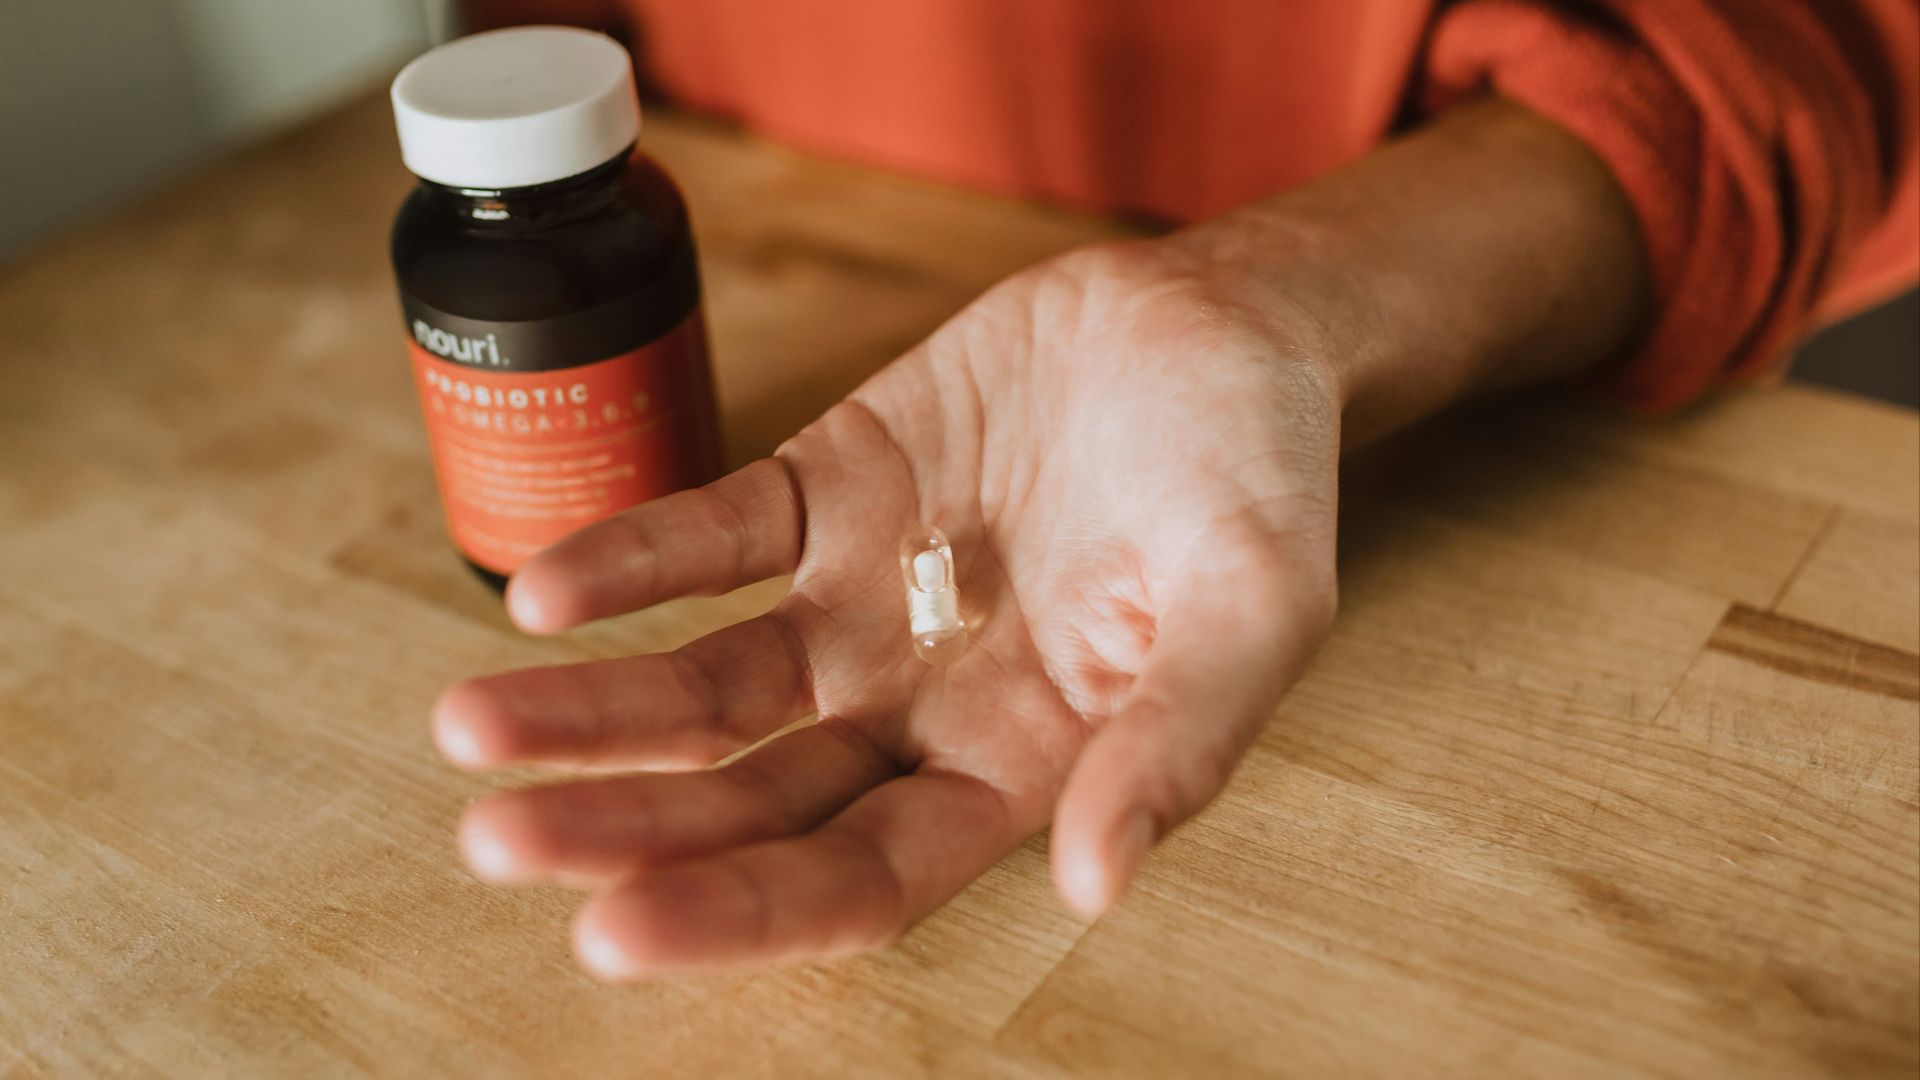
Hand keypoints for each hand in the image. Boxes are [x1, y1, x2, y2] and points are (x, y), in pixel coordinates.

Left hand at [432, 239, 1342, 976]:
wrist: (1221, 323)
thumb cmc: (1260, 479)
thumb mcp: (1258, 612)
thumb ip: (1181, 744)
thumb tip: (1096, 884)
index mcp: (1018, 764)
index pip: (862, 872)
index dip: (744, 910)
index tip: (614, 934)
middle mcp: (919, 703)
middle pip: (753, 794)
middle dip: (626, 825)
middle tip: (498, 839)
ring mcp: (862, 598)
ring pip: (708, 683)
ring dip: (591, 707)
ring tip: (471, 729)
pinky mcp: (828, 487)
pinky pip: (713, 535)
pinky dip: (634, 560)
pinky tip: (547, 588)